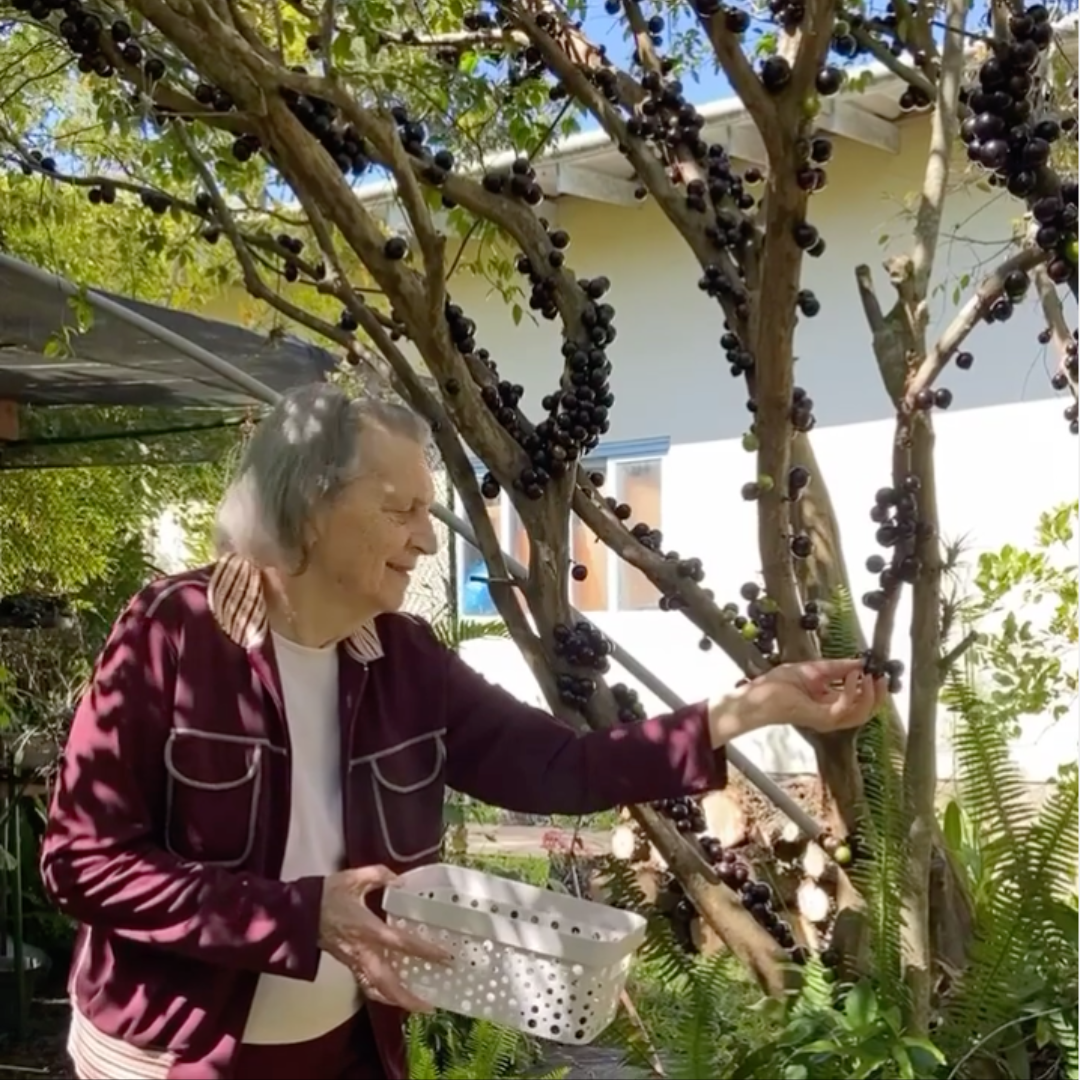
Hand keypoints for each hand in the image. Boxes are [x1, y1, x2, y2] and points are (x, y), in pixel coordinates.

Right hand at [318, 864, 450, 1012]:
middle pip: (388, 982)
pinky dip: (382, 994)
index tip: (445, 958)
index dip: (425, 951)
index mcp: (368, 928)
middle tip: (431, 1005)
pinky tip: (394, 995)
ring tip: (417, 1006)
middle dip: (409, 997)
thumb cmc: (327, 895)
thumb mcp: (354, 877)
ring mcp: (354, 961)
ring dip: (397, 1001)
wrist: (298, 913)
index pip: (402, 944)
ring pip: (377, 989)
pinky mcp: (348, 964)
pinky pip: (366, 985)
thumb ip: (379, 875)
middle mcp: (363, 951)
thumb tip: (400, 881)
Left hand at [710, 659, 886, 745]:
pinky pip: (846, 708)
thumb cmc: (778, 684)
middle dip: (879, 695)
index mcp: (830, 704)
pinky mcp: (821, 718)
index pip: (861, 701)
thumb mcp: (814, 669)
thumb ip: (838, 667)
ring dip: (869, 693)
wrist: (758, 694)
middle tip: (881, 675)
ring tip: (869, 674)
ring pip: (861, 714)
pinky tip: (852, 676)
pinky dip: (852, 691)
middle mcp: (832, 715)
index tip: (879, 670)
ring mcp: (827, 719)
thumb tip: (861, 662)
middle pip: (867, 712)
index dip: (873, 687)